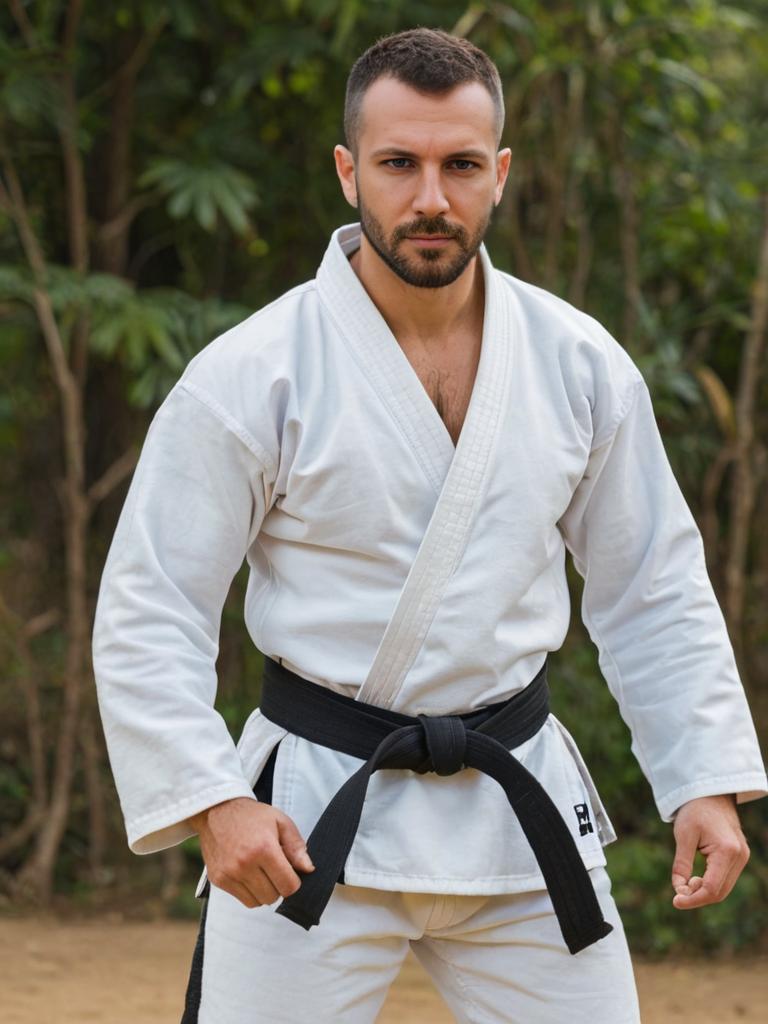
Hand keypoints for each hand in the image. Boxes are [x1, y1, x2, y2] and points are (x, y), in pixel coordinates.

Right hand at [188, 797, 314, 908]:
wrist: (218, 810)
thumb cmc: (251, 816)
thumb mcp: (280, 821)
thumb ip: (297, 846)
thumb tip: (308, 869)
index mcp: (264, 848)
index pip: (288, 886)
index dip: (294, 881)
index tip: (291, 872)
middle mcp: (245, 864)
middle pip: (273, 897)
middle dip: (278, 885)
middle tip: (274, 869)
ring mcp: (229, 873)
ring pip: (258, 902)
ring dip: (264, 891)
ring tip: (261, 871)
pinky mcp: (218, 880)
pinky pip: (243, 900)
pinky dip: (250, 892)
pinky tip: (249, 874)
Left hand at [671, 794, 748, 909]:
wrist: (710, 794)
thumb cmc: (695, 811)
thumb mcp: (683, 835)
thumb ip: (681, 864)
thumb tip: (679, 891)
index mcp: (727, 850)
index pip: (712, 888)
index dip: (693, 899)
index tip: (675, 901)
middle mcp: (740, 856)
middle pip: (720, 892)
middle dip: (698, 897)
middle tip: (678, 894)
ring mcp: (742, 857)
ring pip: (724, 888)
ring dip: (704, 891)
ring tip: (686, 882)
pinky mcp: (739, 857)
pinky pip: (725, 879)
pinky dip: (710, 884)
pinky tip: (696, 878)